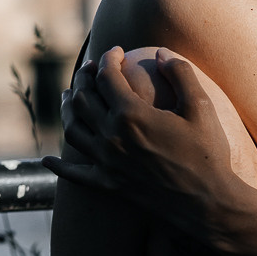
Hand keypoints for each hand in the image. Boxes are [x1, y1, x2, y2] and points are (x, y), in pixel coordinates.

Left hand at [43, 45, 243, 240]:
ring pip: (73, 129)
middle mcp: (112, 137)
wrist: (206, 204)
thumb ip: (180, 73)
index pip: (107, 76)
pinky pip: (74, 174)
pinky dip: (58, 166)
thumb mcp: (201, 106)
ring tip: (70, 96)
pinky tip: (48, 159)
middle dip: (85, 77)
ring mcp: (106, 163)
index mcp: (132, 114)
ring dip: (68, 109)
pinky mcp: (108, 184)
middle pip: (84, 99)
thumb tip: (161, 52)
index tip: (117, 51)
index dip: (109, 58)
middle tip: (92, 68)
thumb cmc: (207, 153)